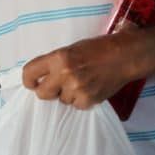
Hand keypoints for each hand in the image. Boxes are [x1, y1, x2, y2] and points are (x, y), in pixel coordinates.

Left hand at [22, 29, 145, 108]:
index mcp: (58, 58)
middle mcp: (65, 74)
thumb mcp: (72, 49)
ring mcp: (77, 89)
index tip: (32, 83)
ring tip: (81, 82)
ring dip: (67, 94)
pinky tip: (90, 88)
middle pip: (42, 94)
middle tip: (55, 86)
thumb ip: (55, 62)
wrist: (125, 56)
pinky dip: (81, 100)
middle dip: (46, 91)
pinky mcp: (89, 100)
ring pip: (61, 100)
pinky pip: (76, 105)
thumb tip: (41, 76)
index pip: (30, 73)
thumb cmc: (99, 49)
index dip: (29, 80)